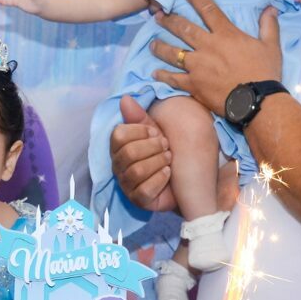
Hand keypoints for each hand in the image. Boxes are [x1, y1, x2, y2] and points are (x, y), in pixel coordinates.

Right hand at [110, 96, 174, 213]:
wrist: (182, 175)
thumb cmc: (164, 151)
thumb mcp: (154, 131)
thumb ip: (139, 117)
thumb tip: (125, 99)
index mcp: (118, 147)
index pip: (119, 135)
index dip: (139, 131)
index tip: (155, 131)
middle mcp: (118, 166)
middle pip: (128, 153)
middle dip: (152, 147)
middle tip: (166, 145)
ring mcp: (126, 185)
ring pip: (136, 172)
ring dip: (158, 162)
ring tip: (169, 158)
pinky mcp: (138, 200)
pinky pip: (144, 190)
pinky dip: (159, 179)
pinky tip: (168, 173)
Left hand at [151, 0, 283, 116]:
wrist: (256, 101)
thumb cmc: (264, 72)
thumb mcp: (271, 46)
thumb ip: (269, 25)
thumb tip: (271, 8)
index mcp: (225, 34)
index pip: (207, 9)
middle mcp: (207, 46)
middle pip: (183, 28)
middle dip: (169, 20)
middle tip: (157, 14)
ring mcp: (198, 66)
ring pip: (173, 53)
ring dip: (160, 46)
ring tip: (151, 43)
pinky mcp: (193, 84)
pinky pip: (174, 78)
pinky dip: (163, 75)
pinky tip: (155, 73)